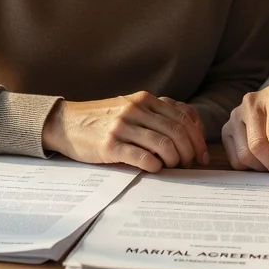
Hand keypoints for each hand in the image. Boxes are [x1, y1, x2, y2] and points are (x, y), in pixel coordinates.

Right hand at [41, 92, 208, 170]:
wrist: (66, 122)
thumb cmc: (104, 118)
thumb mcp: (132, 107)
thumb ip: (157, 112)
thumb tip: (191, 124)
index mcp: (145, 99)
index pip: (183, 117)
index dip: (197, 137)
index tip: (202, 154)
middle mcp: (136, 109)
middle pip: (177, 131)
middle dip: (190, 151)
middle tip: (190, 164)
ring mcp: (122, 127)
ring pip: (163, 144)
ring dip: (175, 160)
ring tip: (174, 167)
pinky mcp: (109, 145)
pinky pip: (142, 157)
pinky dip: (155, 165)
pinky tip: (156, 169)